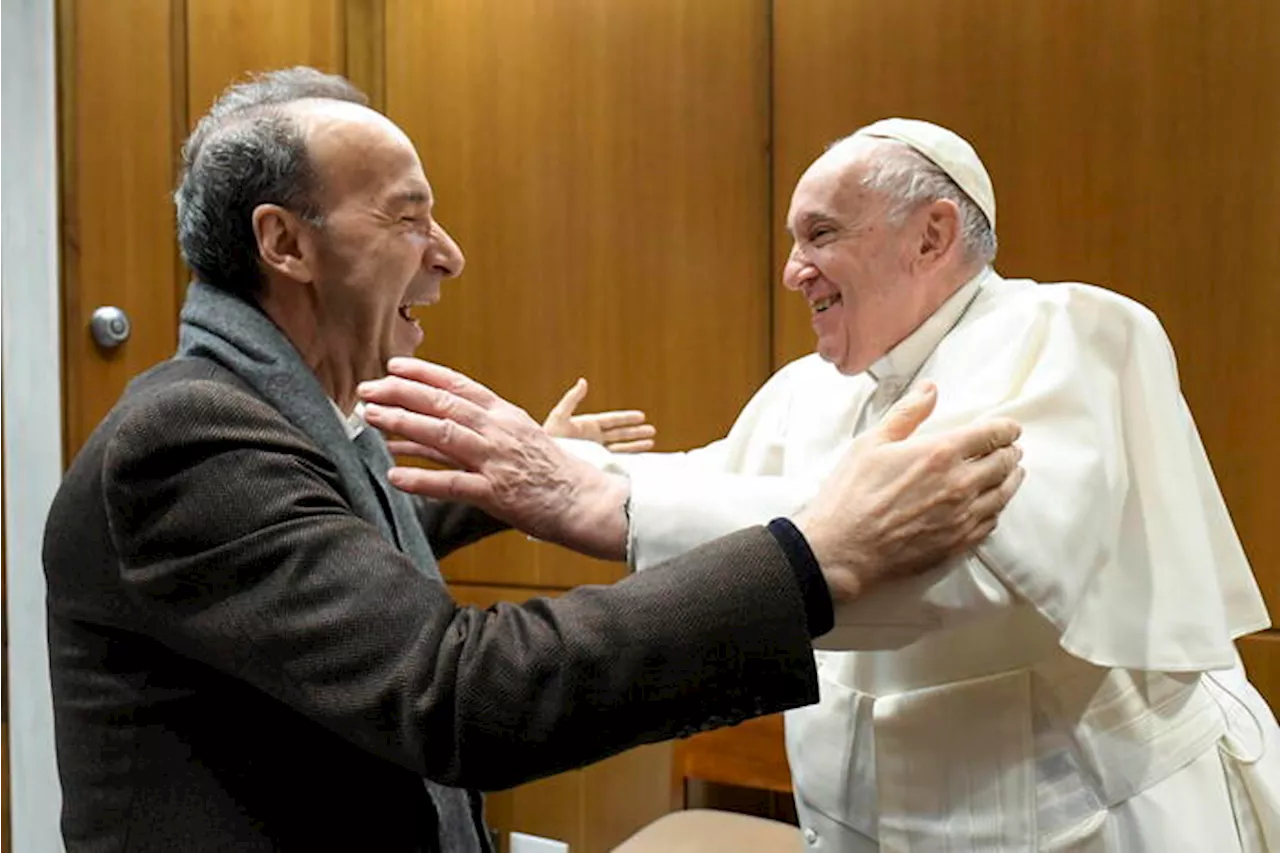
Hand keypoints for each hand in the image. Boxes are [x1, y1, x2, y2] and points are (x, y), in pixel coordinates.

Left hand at [358, 358, 630, 559]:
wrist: (582, 500)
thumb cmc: (545, 470)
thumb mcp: (513, 439)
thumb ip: (467, 433)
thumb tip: (414, 431)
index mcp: (503, 414)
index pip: (458, 385)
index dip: (423, 374)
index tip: (393, 367)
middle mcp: (498, 431)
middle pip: (443, 404)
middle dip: (400, 394)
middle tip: (367, 390)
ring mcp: (496, 460)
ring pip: (443, 434)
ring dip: (403, 424)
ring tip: (372, 418)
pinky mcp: (496, 493)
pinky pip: (452, 484)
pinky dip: (421, 479)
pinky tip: (395, 475)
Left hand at [543, 378, 656, 452]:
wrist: (543, 462)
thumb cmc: (549, 438)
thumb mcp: (559, 416)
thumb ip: (572, 399)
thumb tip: (583, 381)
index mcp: (587, 426)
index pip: (612, 421)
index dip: (626, 418)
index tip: (641, 416)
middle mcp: (593, 439)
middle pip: (620, 434)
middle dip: (636, 432)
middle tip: (652, 430)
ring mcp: (595, 452)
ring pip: (621, 447)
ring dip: (636, 445)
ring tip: (651, 442)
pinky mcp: (594, 465)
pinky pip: (615, 462)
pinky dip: (628, 460)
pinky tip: (639, 460)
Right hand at [796, 381, 1023, 601]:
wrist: (843, 549)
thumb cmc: (851, 496)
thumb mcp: (871, 443)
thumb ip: (906, 413)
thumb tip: (929, 390)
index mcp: (940, 453)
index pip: (991, 435)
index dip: (1005, 429)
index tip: (1009, 428)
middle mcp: (960, 485)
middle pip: (1003, 464)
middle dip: (1010, 452)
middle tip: (1011, 449)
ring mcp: (962, 517)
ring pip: (1003, 494)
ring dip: (1011, 480)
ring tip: (1012, 473)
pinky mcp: (957, 543)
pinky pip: (990, 523)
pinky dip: (997, 509)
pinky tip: (992, 506)